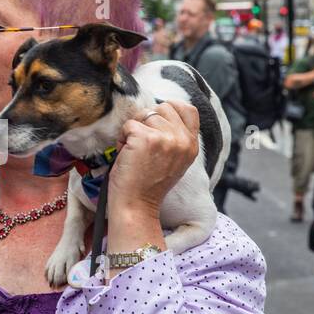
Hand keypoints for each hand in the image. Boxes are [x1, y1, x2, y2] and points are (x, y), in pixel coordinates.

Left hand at [108, 101, 199, 221]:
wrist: (136, 206)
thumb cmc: (148, 185)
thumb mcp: (173, 160)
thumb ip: (174, 137)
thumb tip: (158, 114)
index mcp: (192, 145)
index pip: (188, 109)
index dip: (170, 109)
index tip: (156, 123)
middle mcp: (182, 140)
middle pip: (163, 107)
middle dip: (147, 121)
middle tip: (142, 146)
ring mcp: (166, 138)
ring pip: (145, 113)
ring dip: (133, 130)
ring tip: (134, 152)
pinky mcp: (146, 138)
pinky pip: (129, 124)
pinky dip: (122, 138)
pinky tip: (126, 155)